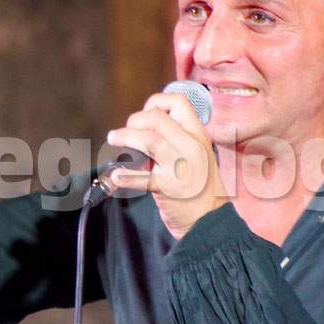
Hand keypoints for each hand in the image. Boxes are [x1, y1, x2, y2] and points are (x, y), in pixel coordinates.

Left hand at [106, 93, 227, 238]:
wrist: (210, 221)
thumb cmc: (201, 190)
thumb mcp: (199, 156)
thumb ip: (178, 140)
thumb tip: (145, 127)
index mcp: (199, 136)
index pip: (179, 103)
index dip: (157, 102)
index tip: (145, 111)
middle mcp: (191, 147)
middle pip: (157, 119)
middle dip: (135, 120)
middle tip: (124, 130)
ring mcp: (181, 167)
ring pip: (149, 140)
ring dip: (125, 137)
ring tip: (113, 139)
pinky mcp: (169, 188)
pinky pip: (143, 178)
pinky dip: (126, 177)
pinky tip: (115, 176)